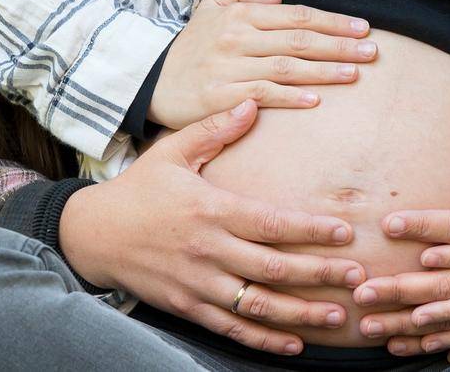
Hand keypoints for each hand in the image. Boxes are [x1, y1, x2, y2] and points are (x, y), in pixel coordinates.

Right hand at [58, 99, 369, 355]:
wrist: (91, 235)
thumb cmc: (138, 189)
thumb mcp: (172, 152)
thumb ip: (214, 129)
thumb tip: (252, 104)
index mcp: (210, 210)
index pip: (270, 222)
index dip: (310, 230)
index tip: (345, 232)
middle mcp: (208, 250)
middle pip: (273, 267)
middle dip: (319, 274)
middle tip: (358, 277)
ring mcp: (198, 284)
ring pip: (257, 305)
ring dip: (300, 313)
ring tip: (337, 314)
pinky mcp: (187, 307)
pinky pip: (232, 329)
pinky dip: (264, 340)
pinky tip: (294, 345)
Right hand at [151, 0, 378, 129]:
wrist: (149, 80)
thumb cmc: (190, 46)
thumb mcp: (210, 7)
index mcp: (240, 15)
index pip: (296, 15)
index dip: (332, 21)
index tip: (362, 27)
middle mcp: (237, 37)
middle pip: (299, 39)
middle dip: (339, 44)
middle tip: (372, 51)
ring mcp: (229, 67)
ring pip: (286, 66)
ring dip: (324, 71)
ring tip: (354, 73)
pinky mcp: (220, 96)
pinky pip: (262, 94)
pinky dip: (290, 97)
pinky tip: (316, 100)